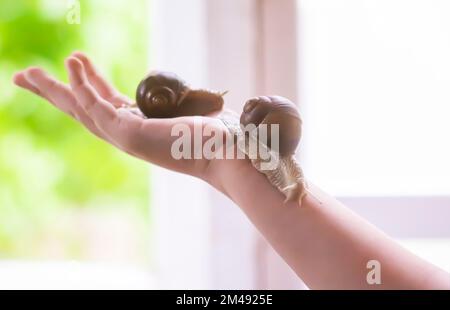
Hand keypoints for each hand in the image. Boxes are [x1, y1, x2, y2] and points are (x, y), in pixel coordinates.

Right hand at [12, 52, 236, 185]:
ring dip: (54, 90)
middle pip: (81, 112)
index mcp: (139, 129)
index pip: (103, 105)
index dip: (86, 84)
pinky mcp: (131, 134)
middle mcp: (128, 136)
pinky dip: (83, 85)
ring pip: (80, 111)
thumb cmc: (218, 135)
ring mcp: (127, 138)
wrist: (232, 153)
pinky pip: (98, 105)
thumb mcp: (187, 110)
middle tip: (26, 76)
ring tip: (27, 73)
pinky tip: (71, 63)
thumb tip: (176, 89)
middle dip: (53, 93)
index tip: (76, 62)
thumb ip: (172, 103)